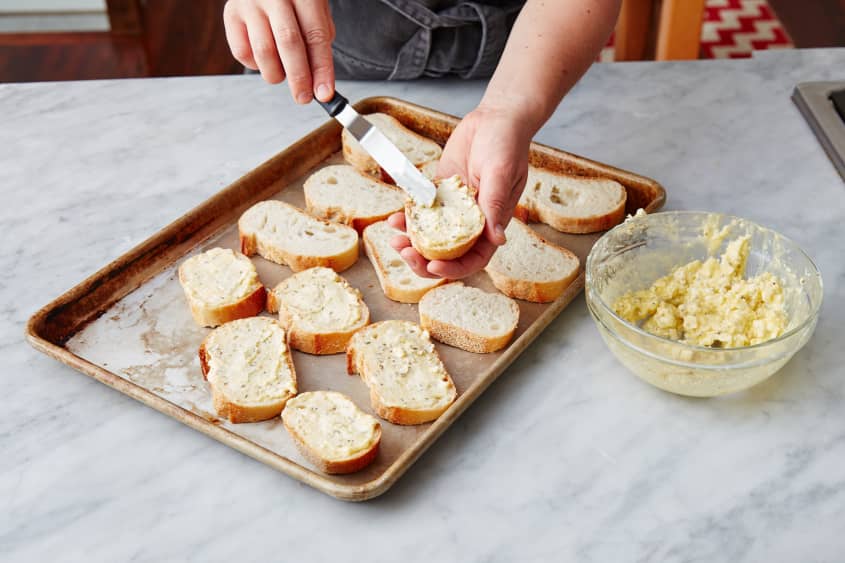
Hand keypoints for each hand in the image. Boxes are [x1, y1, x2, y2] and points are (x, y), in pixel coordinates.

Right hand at [223, 0, 335, 102]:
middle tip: (303, 97)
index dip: (321, 68)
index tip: (325, 93)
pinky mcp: (231, 14)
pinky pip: (242, 53)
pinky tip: (266, 59)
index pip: (315, 35)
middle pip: (288, 43)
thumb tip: (319, 79)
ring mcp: (249, 3)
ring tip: (284, 73)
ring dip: (276, 73)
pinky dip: (256, 65)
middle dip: (299, 78)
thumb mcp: (314, 8)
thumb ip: (318, 37)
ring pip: (263, 51)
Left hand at [388, 104, 532, 278]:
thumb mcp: (502, 174)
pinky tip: (394, 217)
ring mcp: (453, 208)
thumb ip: (496, 206)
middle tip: (404, 252)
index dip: (454, 268)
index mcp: (491, 224)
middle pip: (447, 253)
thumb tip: (497, 240)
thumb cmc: (507, 144)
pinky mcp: (439, 192)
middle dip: (424, 259)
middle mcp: (471, 221)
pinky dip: (407, 217)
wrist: (495, 118)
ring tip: (394, 238)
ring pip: (430, 236)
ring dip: (411, 241)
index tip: (432, 266)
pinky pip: (420, 211)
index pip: (474, 258)